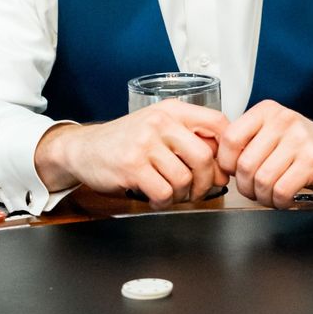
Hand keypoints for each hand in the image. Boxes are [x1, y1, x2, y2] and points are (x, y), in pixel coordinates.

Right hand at [34, 100, 229, 207]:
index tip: (224, 166)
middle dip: (206, 181)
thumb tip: (223, 167)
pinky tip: (155, 198)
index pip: (217, 122)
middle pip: (205, 156)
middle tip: (198, 190)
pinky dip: (163, 202)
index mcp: (172, 110)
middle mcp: (160, 122)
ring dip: (182, 195)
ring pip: (184, 179)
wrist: (84, 148)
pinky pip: (163, 193)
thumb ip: (189, 139)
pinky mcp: (132, 166)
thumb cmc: (126, 141)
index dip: (228, 148)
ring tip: (170, 193)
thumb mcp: (158, 128)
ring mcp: (144, 143)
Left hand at [217, 100, 312, 208]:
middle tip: (254, 191)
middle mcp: (283, 120)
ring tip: (271, 196)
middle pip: (245, 165)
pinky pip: (282, 190)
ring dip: (263, 197)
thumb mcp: (273, 133)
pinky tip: (284, 199)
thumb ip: (247, 141)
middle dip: (246, 187)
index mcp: (267, 111)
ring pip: (262, 180)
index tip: (234, 172)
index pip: (230, 138)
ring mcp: (300, 140)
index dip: (226, 163)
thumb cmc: (303, 148)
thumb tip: (217, 161)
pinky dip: (279, 202)